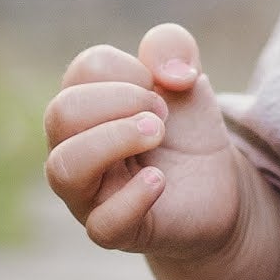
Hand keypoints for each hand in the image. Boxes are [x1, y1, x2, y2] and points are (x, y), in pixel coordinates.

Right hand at [45, 24, 247, 262]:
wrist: (217, 187)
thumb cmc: (184, 133)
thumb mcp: (186, 78)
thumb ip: (172, 47)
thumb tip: (169, 73)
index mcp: (84, 106)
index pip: (84, 70)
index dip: (129, 71)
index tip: (160, 89)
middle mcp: (73, 148)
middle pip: (61, 113)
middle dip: (121, 102)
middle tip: (161, 117)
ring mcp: (87, 194)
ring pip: (63, 167)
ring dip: (116, 140)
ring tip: (157, 135)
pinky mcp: (114, 232)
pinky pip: (101, 225)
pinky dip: (133, 197)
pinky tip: (160, 180)